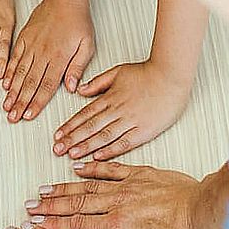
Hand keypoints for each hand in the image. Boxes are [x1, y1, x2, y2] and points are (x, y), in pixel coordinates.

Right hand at [2, 0, 94, 122]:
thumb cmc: (77, 21)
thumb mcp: (87, 45)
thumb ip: (78, 67)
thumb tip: (72, 87)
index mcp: (59, 58)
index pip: (47, 86)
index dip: (37, 102)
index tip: (29, 115)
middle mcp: (43, 54)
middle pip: (30, 83)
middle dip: (20, 103)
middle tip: (13, 117)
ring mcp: (31, 46)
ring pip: (19, 73)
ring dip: (12, 92)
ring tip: (6, 105)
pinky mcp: (24, 38)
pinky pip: (14, 58)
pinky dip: (8, 72)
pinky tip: (4, 83)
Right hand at [26, 160, 228, 228]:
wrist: (205, 210)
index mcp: (119, 226)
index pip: (78, 225)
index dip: (54, 225)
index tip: (36, 223)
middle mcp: (119, 203)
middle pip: (77, 204)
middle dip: (51, 206)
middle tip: (31, 206)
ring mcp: (129, 185)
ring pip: (88, 186)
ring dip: (64, 188)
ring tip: (44, 190)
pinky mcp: (141, 173)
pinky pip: (111, 168)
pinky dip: (92, 168)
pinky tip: (77, 168)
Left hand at [53, 59, 191, 160]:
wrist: (172, 76)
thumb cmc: (147, 73)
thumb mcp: (118, 71)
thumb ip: (98, 82)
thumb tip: (80, 90)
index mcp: (110, 97)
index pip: (85, 114)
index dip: (70, 125)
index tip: (57, 135)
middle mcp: (118, 111)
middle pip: (90, 127)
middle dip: (72, 139)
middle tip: (57, 150)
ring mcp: (131, 121)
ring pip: (104, 136)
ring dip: (86, 146)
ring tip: (71, 155)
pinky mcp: (145, 130)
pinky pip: (124, 142)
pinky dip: (110, 150)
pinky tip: (98, 157)